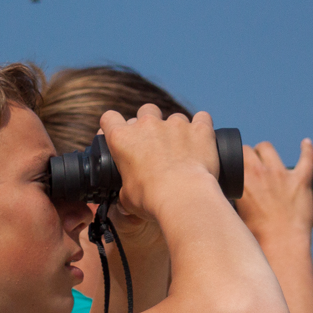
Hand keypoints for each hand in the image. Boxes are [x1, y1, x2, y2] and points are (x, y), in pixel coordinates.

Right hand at [100, 105, 220, 221]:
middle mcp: (147, 125)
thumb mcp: (127, 198)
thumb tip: (124, 201)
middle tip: (155, 144)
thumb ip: (124, 190)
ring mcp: (175, 124)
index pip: (110, 118)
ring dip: (177, 129)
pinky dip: (201, 127)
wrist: (183, 197)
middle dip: (150, 123)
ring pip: (175, 117)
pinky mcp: (199, 129)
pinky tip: (202, 139)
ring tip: (183, 150)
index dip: (113, 125)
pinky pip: (202, 118)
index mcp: (123, 139)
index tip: (120, 134)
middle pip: (146, 111)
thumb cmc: (151, 199)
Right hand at [236, 139, 312, 241]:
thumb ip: (232, 200)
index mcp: (242, 179)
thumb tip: (227, 195)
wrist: (281, 245)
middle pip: (250, 149)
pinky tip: (306, 143)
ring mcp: (282, 174)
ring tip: (267, 157)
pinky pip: (306, 158)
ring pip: (269, 149)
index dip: (236, 159)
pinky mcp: (301, 180)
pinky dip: (307, 149)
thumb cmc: (257, 236)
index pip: (236, 154)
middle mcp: (261, 172)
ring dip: (266, 151)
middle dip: (248, 154)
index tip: (236, 164)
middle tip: (250, 164)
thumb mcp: (235, 215)